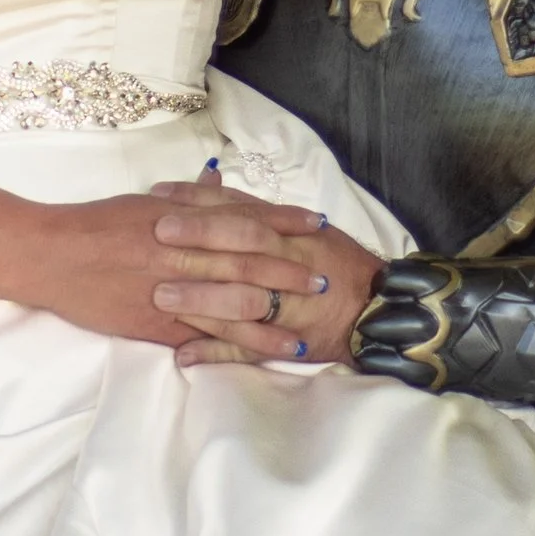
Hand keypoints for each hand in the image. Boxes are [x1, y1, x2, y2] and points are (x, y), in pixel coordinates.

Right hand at [8, 184, 328, 349]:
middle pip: (247, 260)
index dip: (284, 221)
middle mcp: (181, 251)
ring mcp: (171, 291)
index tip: (318, 224)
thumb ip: (187, 199)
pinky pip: (207, 338)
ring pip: (233, 303)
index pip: (244, 217)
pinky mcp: (158, 324)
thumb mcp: (145, 203)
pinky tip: (269, 353)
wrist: (51, 255)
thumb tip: (218, 181)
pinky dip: (241, 346)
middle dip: (290, 270)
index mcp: (181, 217)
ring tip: (310, 322)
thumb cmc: (96, 224)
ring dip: (276, 314)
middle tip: (326, 277)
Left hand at [144, 172, 382, 366]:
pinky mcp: (287, 341)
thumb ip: (255, 208)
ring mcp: (289, 306)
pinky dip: (218, 352)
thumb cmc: (336, 262)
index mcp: (290, 235)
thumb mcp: (302, 225)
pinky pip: (251, 348)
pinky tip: (183, 354)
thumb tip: (207, 181)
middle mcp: (289, 265)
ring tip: (161, 296)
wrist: (377, 307)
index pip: (242, 212)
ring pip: (244, 299)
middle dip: (200, 241)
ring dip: (202, 299)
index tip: (161, 196)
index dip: (201, 203)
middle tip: (157, 235)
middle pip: (243, 248)